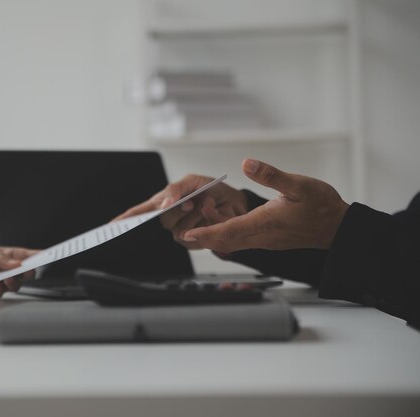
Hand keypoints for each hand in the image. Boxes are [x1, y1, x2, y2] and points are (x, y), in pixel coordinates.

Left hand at [0, 243, 39, 298]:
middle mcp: (10, 270)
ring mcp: (3, 282)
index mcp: (12, 256)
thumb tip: (15, 264)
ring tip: (6, 278)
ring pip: (18, 285)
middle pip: (28, 273)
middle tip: (26, 269)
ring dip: (14, 282)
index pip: (29, 256)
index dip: (40, 256)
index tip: (47, 255)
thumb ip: (0, 256)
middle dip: (30, 271)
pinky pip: (1, 293)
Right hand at [114, 174, 247, 248]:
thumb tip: (163, 204)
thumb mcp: (192, 181)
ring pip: (180, 229)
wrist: (235, 202)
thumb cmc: (211, 190)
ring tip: (207, 203)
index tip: (109, 227)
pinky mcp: (194, 242)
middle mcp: (168, 219)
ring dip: (197, 214)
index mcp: (162, 203)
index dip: (123, 220)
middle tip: (191, 200)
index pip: (138, 213)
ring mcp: (180, 231)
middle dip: (179, 209)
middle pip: (162, 220)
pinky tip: (211, 213)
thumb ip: (174, 189)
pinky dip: (206, 221)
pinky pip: (195, 236)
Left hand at [182, 159, 349, 251]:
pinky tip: (221, 217)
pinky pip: (240, 239)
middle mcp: (260, 236)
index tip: (188, 234)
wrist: (337, 227)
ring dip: (214, 232)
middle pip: (224, 241)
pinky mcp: (266, 239)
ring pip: (231, 241)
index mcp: (264, 223)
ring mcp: (263, 240)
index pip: (229, 231)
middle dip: (202, 235)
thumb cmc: (321, 206)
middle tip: (183, 225)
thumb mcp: (299, 184)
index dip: (207, 233)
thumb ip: (271, 175)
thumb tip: (246, 163)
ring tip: (203, 210)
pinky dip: (226, 232)